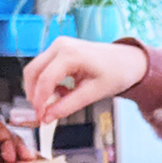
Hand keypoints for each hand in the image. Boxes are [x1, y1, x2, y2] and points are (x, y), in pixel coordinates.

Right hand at [23, 36, 149, 123]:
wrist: (128, 60)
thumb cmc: (116, 73)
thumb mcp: (93, 93)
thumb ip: (68, 105)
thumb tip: (47, 117)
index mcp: (70, 54)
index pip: (45, 80)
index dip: (39, 101)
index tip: (40, 117)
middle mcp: (60, 45)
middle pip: (33, 71)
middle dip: (33, 94)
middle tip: (41, 114)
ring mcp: (59, 45)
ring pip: (35, 69)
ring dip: (39, 89)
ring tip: (54, 103)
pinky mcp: (59, 50)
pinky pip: (44, 68)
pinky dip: (47, 83)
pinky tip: (62, 92)